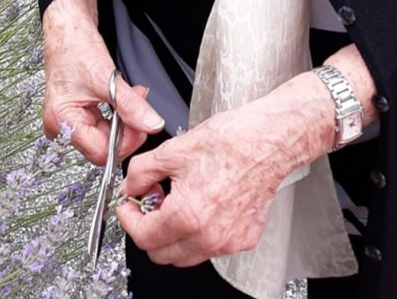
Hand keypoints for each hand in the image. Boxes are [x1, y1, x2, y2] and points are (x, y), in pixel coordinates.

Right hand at [41, 0, 165, 165]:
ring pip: (105, 134)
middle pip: (103, 145)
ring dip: (124, 119)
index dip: (125, 141)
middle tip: (139, 107)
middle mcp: (61, 125)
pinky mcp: (77, 112)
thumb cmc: (74, 47)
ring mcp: (68, 120)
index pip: (100, 152)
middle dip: (126, 128)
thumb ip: (131, 106)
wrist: (68, 28)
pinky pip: (102, 123)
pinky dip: (118, 112)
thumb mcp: (107, 78)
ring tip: (131, 96)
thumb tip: (152, 125)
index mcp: (62, 120)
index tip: (142, 125)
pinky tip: (122, 97)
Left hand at [115, 74, 335, 265]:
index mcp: (187, 215)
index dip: (129, 219)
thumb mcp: (171, 151)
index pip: (143, 238)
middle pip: (161, 254)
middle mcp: (209, 236)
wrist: (268, 141)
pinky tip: (200, 206)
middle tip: (150, 203)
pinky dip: (198, 234)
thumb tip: (131, 187)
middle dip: (148, 229)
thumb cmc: (230, 142)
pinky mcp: (244, 239)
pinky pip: (210, 248)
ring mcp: (229, 241)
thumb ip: (140, 173)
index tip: (129, 206)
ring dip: (172, 235)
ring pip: (185, 255)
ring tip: (175, 203)